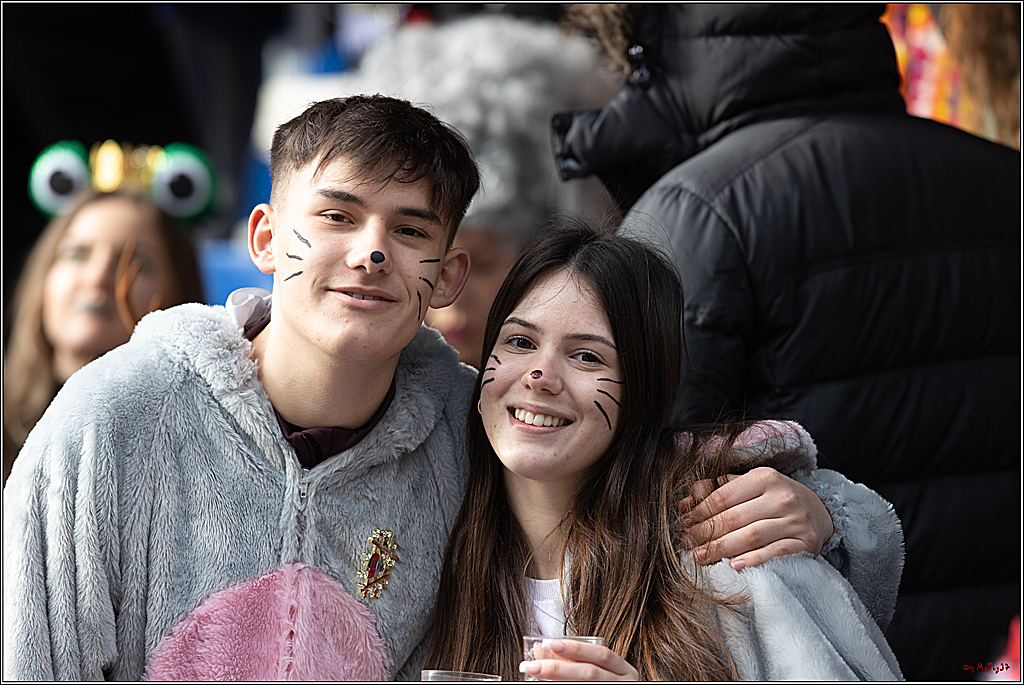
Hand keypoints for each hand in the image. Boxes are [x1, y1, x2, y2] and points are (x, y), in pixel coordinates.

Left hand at [519, 638, 638, 680]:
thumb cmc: (605, 684)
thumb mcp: (600, 672)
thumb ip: (576, 662)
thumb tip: (541, 651)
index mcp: (624, 671)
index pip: (602, 655)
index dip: (576, 648)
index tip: (549, 643)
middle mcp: (623, 684)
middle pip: (590, 673)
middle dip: (558, 667)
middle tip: (532, 664)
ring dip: (556, 679)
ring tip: (534, 673)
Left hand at [680, 466, 833, 569]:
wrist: (818, 513)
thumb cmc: (773, 499)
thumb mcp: (749, 486)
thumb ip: (718, 490)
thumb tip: (687, 501)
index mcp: (764, 477)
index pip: (723, 497)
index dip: (699, 512)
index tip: (684, 523)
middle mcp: (782, 497)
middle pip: (734, 518)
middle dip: (705, 532)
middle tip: (687, 543)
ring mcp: (796, 521)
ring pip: (751, 536)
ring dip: (721, 549)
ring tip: (701, 556)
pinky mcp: (806, 543)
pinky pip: (775, 553)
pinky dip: (754, 560)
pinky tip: (735, 566)